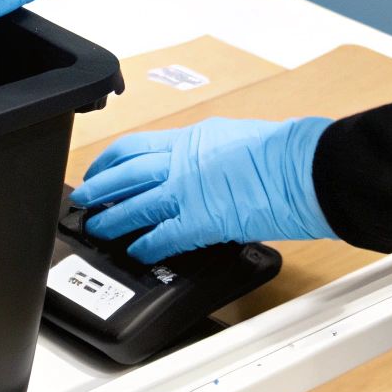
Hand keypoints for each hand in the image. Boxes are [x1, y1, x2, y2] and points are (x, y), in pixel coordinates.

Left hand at [71, 117, 336, 262]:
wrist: (309, 167)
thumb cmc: (289, 151)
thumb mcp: (239, 138)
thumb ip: (213, 153)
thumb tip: (207, 166)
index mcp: (192, 138)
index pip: (136, 147)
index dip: (109, 161)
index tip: (99, 169)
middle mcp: (182, 161)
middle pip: (124, 174)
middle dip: (98, 188)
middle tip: (83, 200)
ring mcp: (188, 191)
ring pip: (134, 204)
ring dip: (111, 219)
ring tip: (96, 229)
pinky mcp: (200, 221)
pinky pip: (161, 236)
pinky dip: (145, 245)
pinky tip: (136, 252)